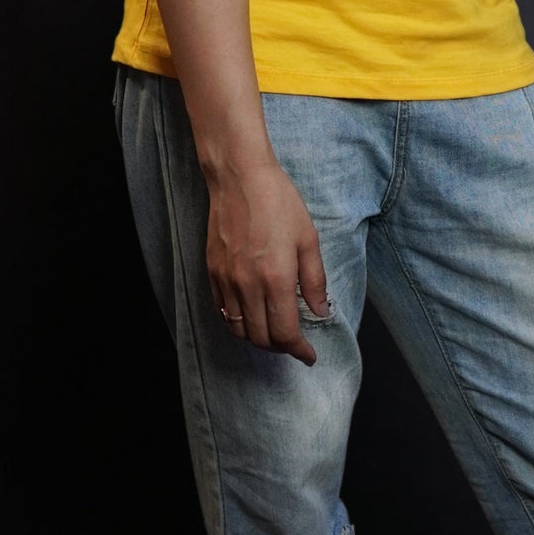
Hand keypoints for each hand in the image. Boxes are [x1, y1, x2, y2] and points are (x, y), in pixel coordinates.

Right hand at [206, 158, 329, 365]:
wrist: (240, 178)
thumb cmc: (279, 203)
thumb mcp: (308, 240)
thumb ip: (315, 281)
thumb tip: (321, 312)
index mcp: (276, 279)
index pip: (285, 333)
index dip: (299, 350)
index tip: (309, 356)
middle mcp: (247, 286)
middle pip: (260, 338)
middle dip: (280, 348)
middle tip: (294, 342)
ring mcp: (226, 280)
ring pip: (238, 330)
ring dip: (258, 338)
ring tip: (273, 331)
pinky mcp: (212, 272)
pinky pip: (222, 311)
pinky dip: (237, 322)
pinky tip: (251, 314)